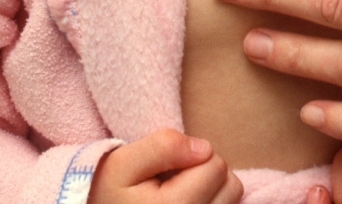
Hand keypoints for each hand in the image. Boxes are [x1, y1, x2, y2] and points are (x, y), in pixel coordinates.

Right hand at [87, 129, 242, 203]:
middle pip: (231, 186)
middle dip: (206, 175)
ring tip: (178, 197)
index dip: (194, 156)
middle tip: (173, 183)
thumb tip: (204, 148)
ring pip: (232, 201)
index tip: (168, 169)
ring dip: (211, 193)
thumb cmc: (107, 194)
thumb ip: (163, 146)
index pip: (216, 165)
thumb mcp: (122, 164)